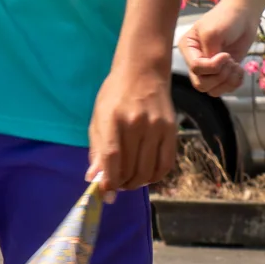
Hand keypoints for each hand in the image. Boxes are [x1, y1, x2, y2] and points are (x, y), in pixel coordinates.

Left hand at [87, 62, 175, 197]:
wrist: (143, 71)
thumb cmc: (116, 94)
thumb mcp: (99, 115)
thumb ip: (97, 147)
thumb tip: (93, 178)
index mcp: (113, 117)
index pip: (112, 156)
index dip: (108, 179)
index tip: (106, 193)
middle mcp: (136, 122)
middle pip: (130, 168)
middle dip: (121, 184)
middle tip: (116, 186)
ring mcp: (157, 126)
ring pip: (147, 170)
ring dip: (137, 183)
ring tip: (129, 181)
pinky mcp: (171, 130)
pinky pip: (165, 164)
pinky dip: (155, 177)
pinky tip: (146, 175)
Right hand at [178, 2, 260, 97]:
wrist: (244, 15)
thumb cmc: (226, 18)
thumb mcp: (212, 32)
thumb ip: (209, 52)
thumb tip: (214, 69)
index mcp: (188, 49)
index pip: (195, 68)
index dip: (212, 66)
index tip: (225, 54)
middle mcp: (196, 61)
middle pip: (200, 84)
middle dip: (219, 76)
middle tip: (231, 61)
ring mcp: (210, 68)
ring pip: (212, 90)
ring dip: (227, 81)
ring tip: (236, 66)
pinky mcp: (223, 72)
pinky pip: (224, 89)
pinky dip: (234, 83)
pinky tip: (240, 69)